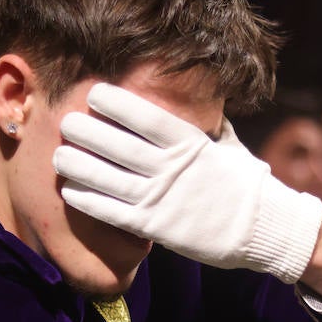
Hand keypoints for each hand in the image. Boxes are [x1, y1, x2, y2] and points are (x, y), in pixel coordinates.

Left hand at [54, 83, 321, 282]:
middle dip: (89, 132)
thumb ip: (205, 125)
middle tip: (64, 121)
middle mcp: (174, 169)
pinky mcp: (158, 228)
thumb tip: (196, 96)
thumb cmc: (245, 183)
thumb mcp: (228, 145)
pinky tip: (70, 190)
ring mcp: (164, 199)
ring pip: (111, 179)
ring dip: (80, 166)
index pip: (148, 118)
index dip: (118, 104)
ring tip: (58, 155)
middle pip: (121, 146)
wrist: (263, 228)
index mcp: (191, 144)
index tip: (94, 92)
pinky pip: (116, 213)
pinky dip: (90, 201)